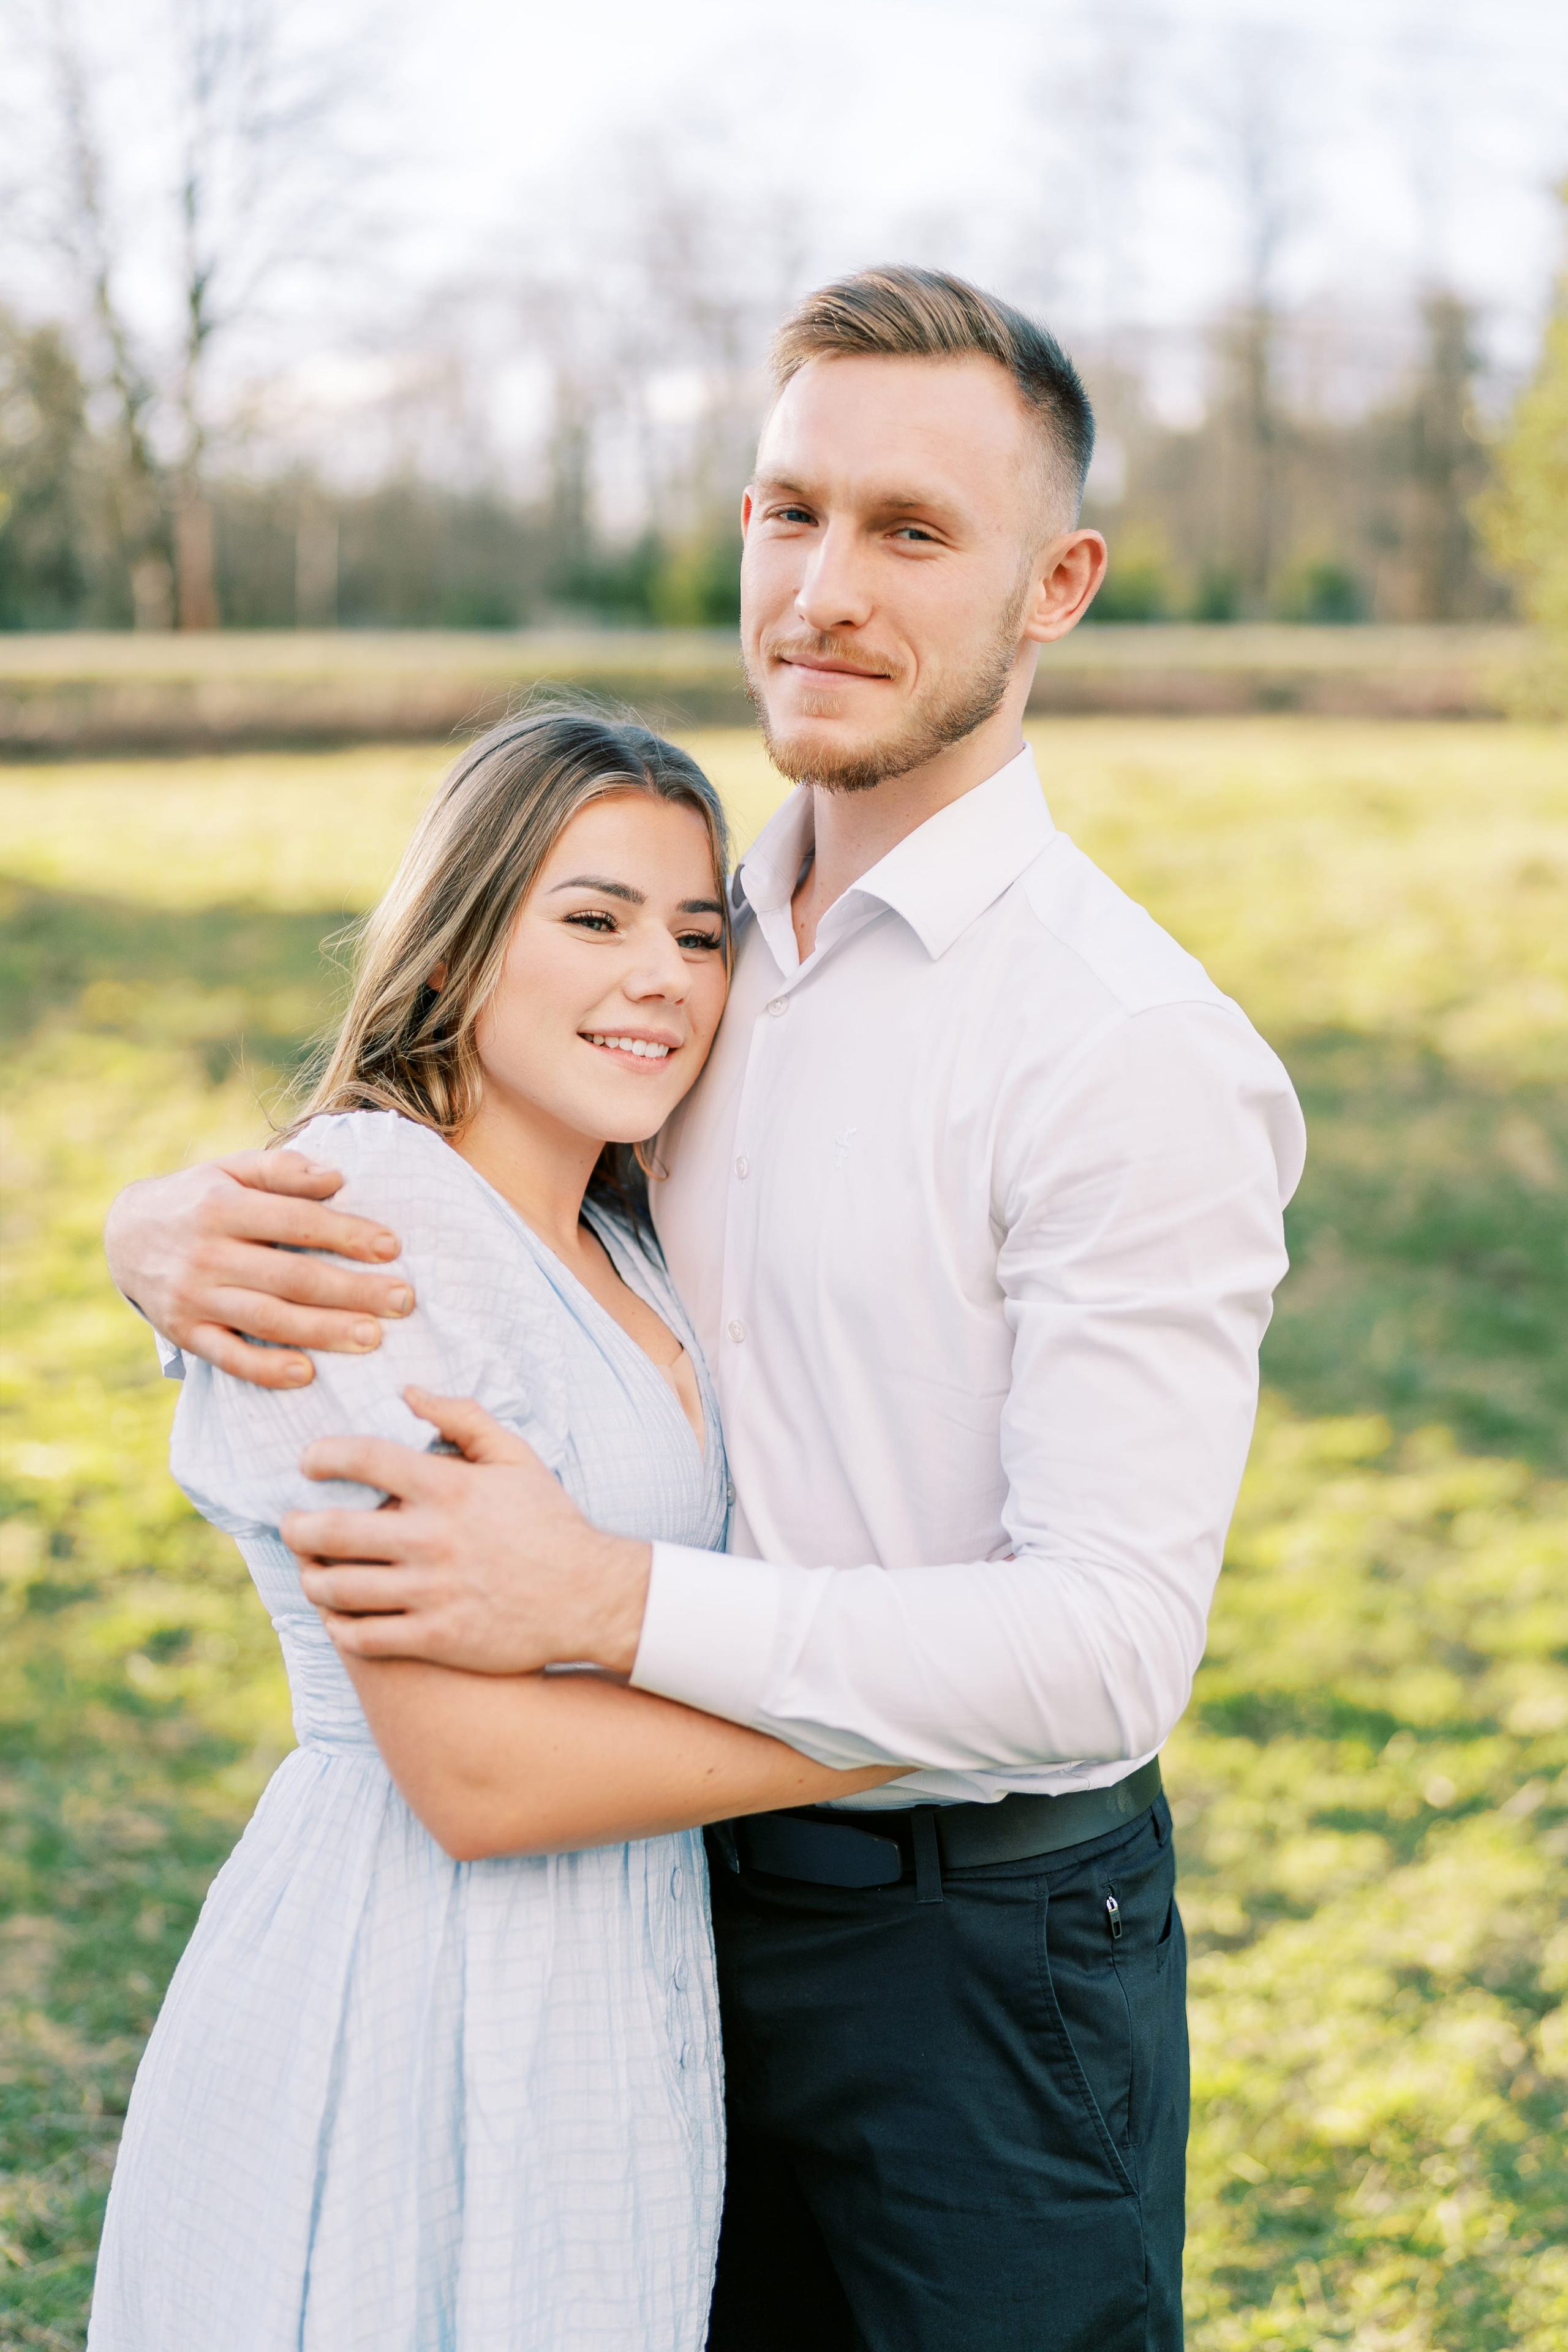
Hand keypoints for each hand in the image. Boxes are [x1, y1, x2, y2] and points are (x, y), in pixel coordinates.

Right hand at [104, 1150, 413, 1386]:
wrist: (123, 1235)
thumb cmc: (198, 1198)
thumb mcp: (231, 1169)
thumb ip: (281, 1169)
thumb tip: (336, 1177)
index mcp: (222, 1207)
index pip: (296, 1221)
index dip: (346, 1234)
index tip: (392, 1247)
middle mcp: (207, 1254)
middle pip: (290, 1276)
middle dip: (351, 1290)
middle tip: (404, 1301)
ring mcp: (194, 1298)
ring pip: (267, 1319)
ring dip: (323, 1331)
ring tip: (373, 1337)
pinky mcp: (186, 1333)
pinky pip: (228, 1358)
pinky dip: (266, 1369)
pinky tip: (305, 1375)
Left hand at [284, 1387, 652, 1674]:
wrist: (591, 1596)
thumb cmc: (549, 1523)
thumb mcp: (517, 1457)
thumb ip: (464, 1417)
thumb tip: (410, 1391)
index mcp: (450, 1488)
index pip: (362, 1459)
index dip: (323, 1456)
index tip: (309, 1463)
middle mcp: (433, 1540)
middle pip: (332, 1532)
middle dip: (297, 1527)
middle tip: (292, 1525)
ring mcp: (432, 1593)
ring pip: (339, 1589)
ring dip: (312, 1578)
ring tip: (311, 1570)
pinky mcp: (437, 1639)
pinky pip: (363, 1637)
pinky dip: (339, 1626)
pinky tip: (339, 1614)